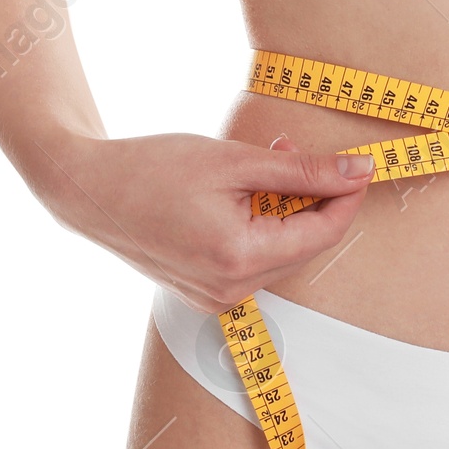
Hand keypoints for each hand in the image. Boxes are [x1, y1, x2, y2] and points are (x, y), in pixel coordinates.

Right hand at [35, 129, 373, 311]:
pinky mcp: (205, 293)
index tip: (361, 164)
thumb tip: (359, 171)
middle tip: (292, 151)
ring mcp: (216, 298)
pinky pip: (255, 260)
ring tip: (258, 166)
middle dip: (312, 199)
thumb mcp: (235, 161)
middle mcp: (230, 290)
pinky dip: (260, 226)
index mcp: (239, 258)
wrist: (86, 190)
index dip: (347, 196)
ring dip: (284, 211)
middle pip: (306, 245)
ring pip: (282, 252)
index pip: (323, 233)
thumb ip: (303, 171)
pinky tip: (240, 193)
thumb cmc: (153, 168)